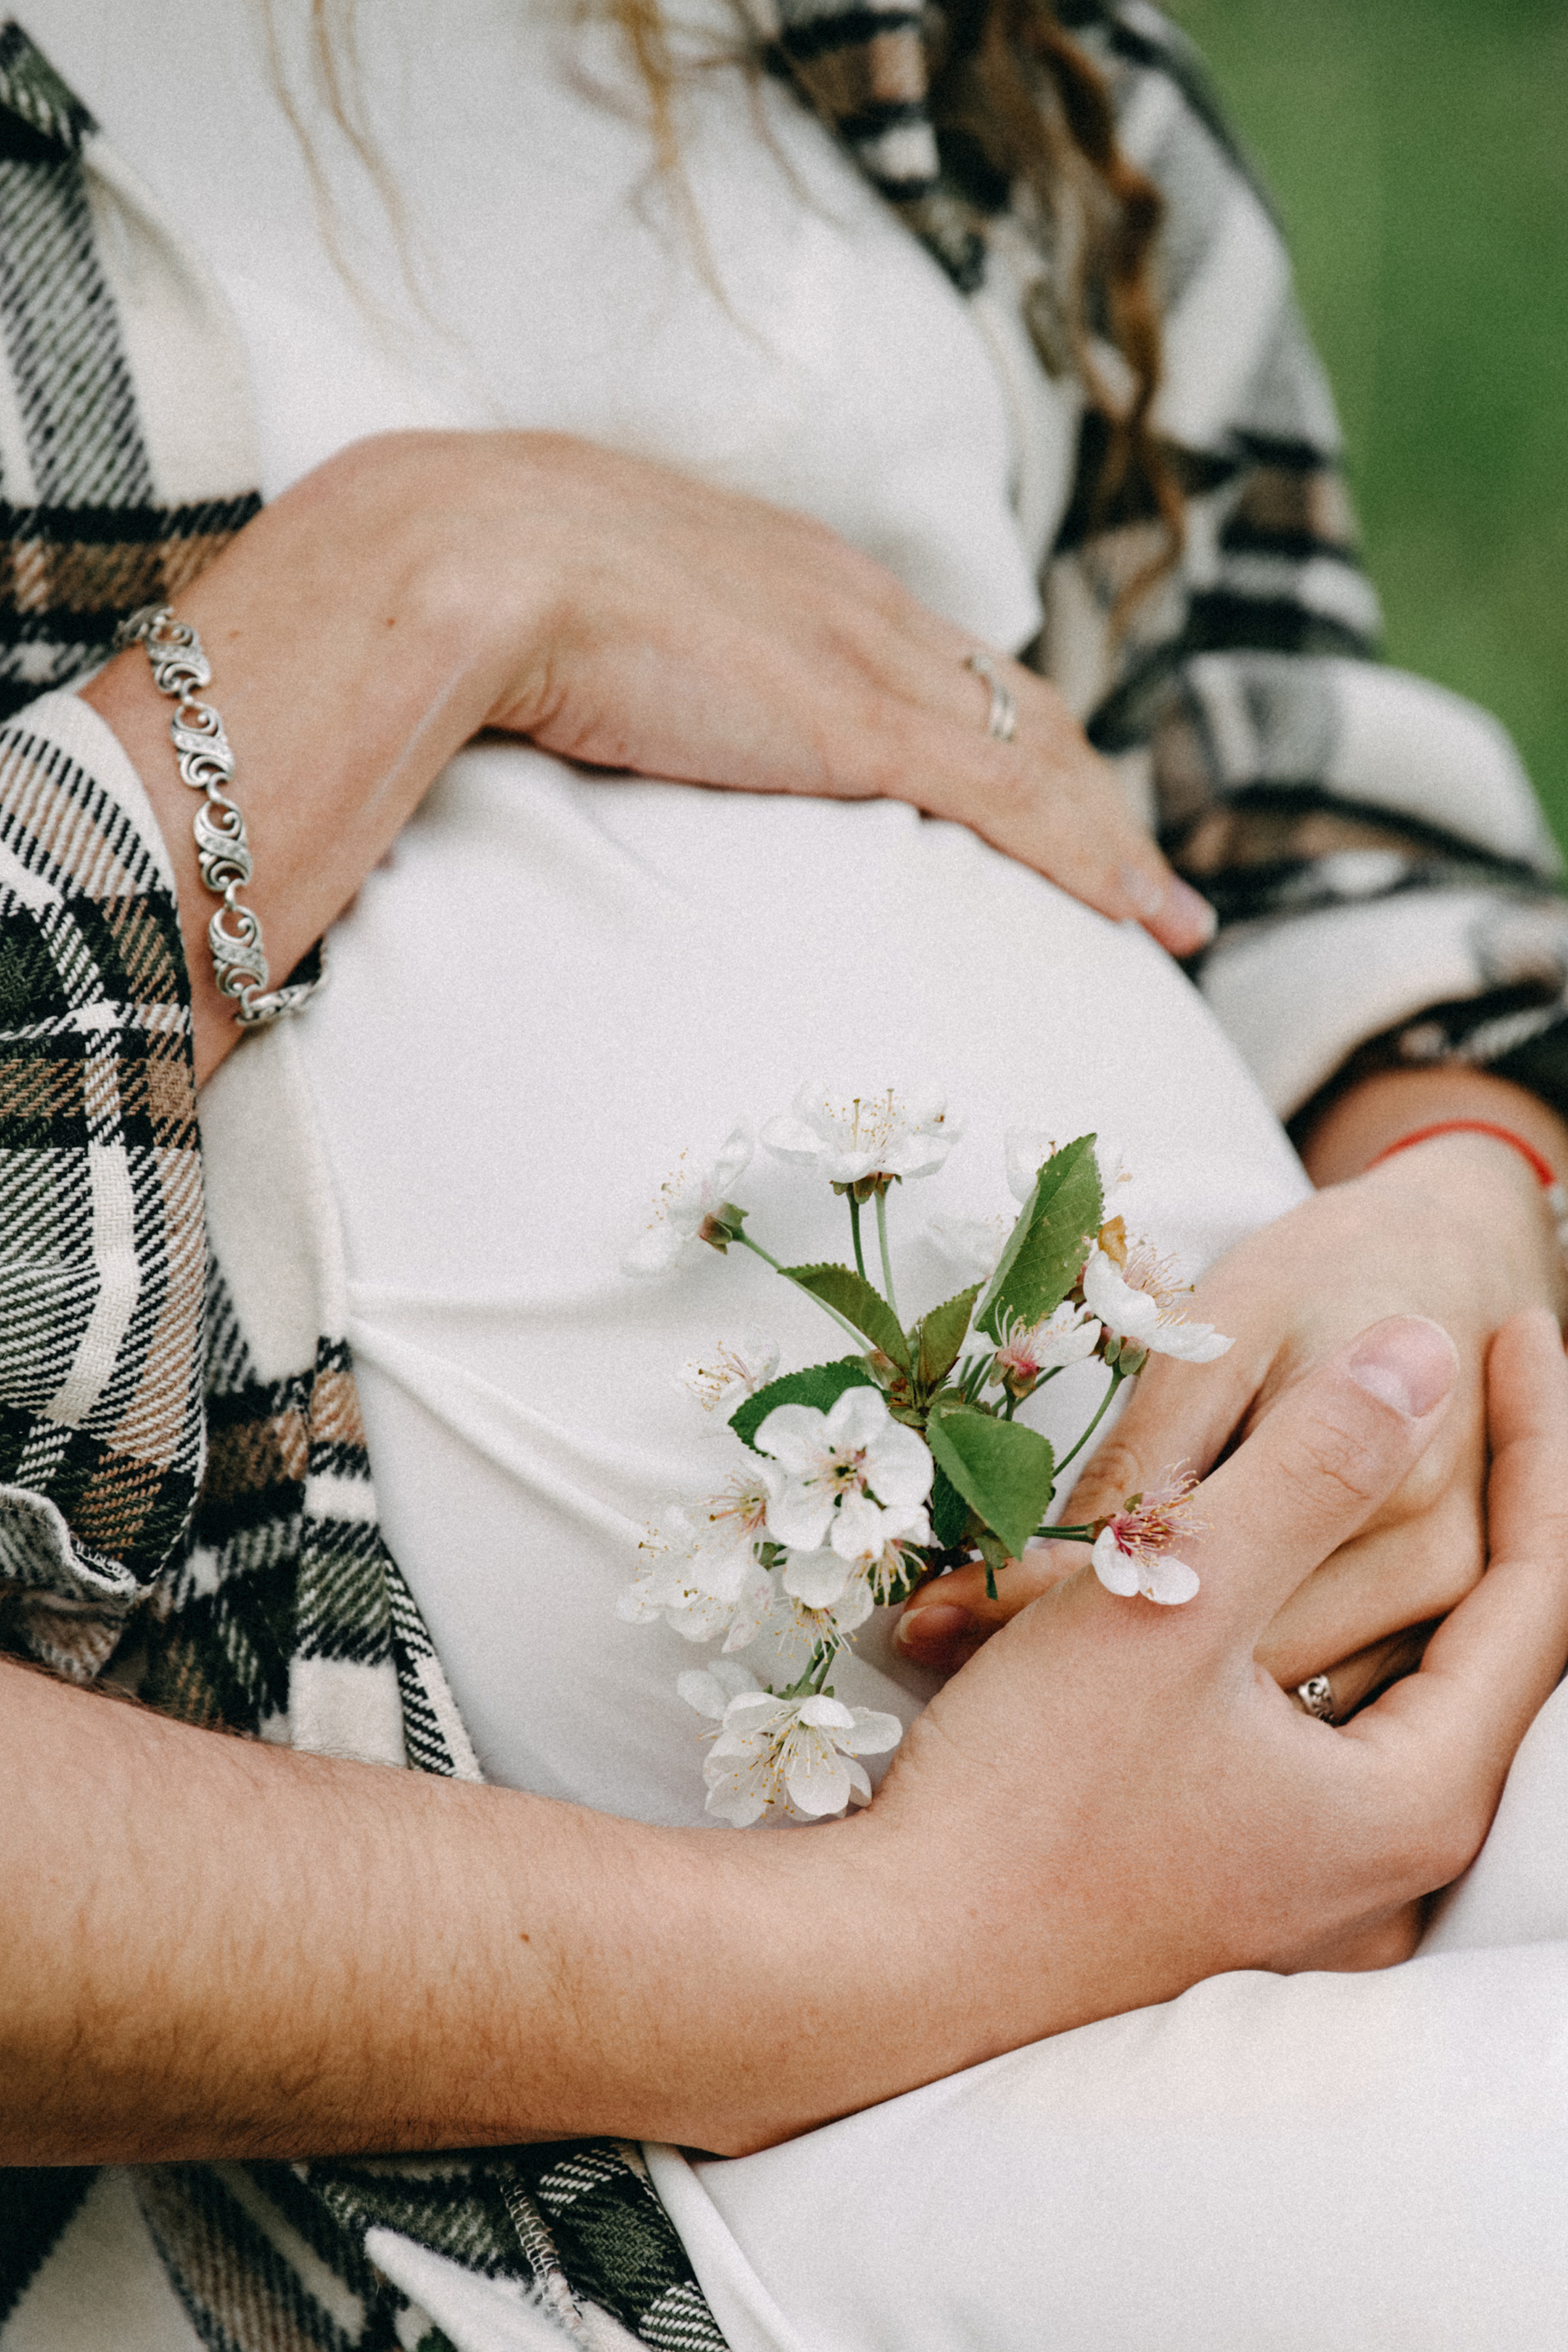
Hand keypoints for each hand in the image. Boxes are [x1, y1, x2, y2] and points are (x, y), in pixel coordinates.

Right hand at [84, 431, 1209, 1080]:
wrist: (450, 562)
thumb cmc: (462, 597)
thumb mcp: (548, 628)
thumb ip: (590, 669)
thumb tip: (560, 726)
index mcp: (775, 574)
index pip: (924, 657)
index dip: (991, 724)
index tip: (1031, 787)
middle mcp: (846, 604)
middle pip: (1007, 703)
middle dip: (1078, 786)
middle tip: (1130, 862)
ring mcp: (863, 663)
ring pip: (1038, 756)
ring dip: (1109, 837)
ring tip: (1164, 909)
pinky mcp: (863, 725)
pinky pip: (1018, 802)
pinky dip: (1093, 861)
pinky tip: (1147, 914)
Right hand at [856, 1309, 1567, 2063]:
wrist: (889, 1960)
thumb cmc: (1030, 1790)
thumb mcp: (1175, 1598)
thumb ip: (1311, 1468)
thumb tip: (1426, 1354)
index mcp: (1415, 1804)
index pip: (1543, 1592)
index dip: (1545, 1443)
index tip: (1519, 1324)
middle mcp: (1391, 1864)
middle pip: (1472, 1639)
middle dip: (1471, 1495)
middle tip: (1457, 1369)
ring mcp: (1313, 1888)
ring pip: (1378, 1675)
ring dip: (1361, 1556)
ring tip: (1349, 1439)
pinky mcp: (1230, 1881)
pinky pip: (1304, 1725)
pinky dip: (1291, 1626)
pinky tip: (1241, 1560)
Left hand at [897, 1091, 1567, 1691]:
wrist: (1463, 1261)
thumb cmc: (1333, 1275)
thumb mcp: (1225, 1330)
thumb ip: (1151, 1453)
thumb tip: (1039, 1565)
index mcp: (1383, 1479)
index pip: (1191, 1587)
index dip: (1048, 1613)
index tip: (925, 1618)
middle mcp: (1433, 1567)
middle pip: (1233, 1669)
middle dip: (1079, 1675)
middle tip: (933, 1656)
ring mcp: (1447, 1611)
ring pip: (1272, 1709)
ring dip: (1143, 1706)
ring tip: (992, 1688)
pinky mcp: (1440, 1628)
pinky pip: (1318, 1701)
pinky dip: (1220, 1706)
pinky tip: (1119, 1695)